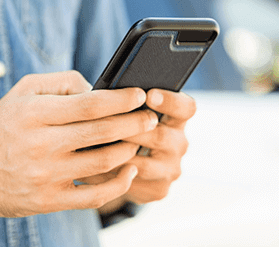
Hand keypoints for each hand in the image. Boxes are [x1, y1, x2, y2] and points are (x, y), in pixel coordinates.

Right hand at [0, 71, 158, 217]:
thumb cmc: (3, 124)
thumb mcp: (24, 91)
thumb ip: (62, 82)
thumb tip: (98, 87)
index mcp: (36, 114)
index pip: (90, 104)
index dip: (121, 99)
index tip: (140, 94)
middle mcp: (40, 144)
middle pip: (102, 132)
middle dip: (134, 123)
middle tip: (151, 117)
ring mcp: (45, 176)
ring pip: (103, 163)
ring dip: (129, 150)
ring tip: (139, 140)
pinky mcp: (47, 201)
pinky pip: (93, 196)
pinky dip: (118, 184)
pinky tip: (129, 170)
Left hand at [83, 89, 195, 205]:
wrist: (126, 167)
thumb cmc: (125, 128)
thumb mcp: (130, 110)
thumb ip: (120, 99)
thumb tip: (92, 89)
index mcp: (177, 119)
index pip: (186, 108)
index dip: (170, 101)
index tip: (149, 95)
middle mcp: (179, 144)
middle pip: (161, 136)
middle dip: (131, 129)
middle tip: (107, 123)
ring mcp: (171, 169)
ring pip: (144, 164)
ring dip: (117, 156)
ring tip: (92, 147)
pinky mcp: (159, 190)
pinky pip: (132, 183)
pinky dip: (110, 176)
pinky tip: (91, 168)